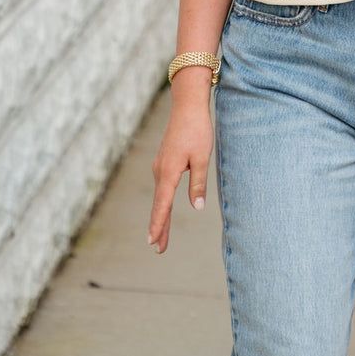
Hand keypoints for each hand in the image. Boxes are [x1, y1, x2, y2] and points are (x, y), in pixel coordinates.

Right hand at [148, 73, 213, 252]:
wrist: (187, 106)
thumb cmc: (197, 130)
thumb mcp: (201, 158)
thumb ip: (198, 183)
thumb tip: (197, 207)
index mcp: (168, 172)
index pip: (163, 204)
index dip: (159, 224)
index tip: (153, 242)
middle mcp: (160, 171)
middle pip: (160, 204)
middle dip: (159, 227)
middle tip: (158, 249)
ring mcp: (160, 166)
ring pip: (160, 196)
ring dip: (161, 216)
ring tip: (161, 236)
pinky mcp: (164, 161)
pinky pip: (162, 187)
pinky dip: (163, 202)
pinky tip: (165, 209)